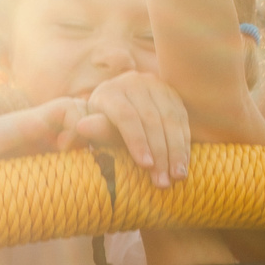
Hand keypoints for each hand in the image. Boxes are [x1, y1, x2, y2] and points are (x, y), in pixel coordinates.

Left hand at [67, 71, 191, 187]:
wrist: (117, 106)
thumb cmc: (102, 125)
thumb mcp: (95, 129)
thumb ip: (95, 130)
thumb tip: (81, 126)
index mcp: (111, 91)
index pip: (126, 116)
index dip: (137, 141)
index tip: (145, 166)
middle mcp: (134, 82)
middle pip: (151, 120)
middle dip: (159, 153)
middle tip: (163, 181)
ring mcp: (156, 85)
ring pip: (170, 120)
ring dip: (176, 151)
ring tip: (177, 176)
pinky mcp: (172, 93)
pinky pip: (182, 120)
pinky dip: (184, 143)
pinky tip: (183, 163)